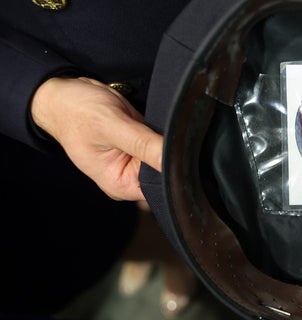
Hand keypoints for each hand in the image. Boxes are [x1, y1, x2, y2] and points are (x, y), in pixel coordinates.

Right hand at [31, 77, 162, 199]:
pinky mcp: (142, 144)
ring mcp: (136, 160)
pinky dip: (162, 132)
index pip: (159, 187)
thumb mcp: (110, 125)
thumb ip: (142, 144)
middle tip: (157, 131)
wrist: (67, 94)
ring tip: (148, 124)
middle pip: (165, 171)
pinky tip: (152, 121)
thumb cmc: (77, 111)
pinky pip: (162, 142)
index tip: (174, 151)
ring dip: (165, 140)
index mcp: (119, 184)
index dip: (171, 170)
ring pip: (166, 155)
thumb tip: (172, 161)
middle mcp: (129, 176)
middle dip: (168, 153)